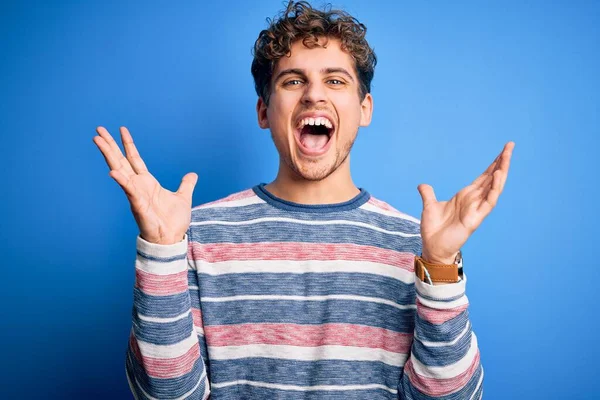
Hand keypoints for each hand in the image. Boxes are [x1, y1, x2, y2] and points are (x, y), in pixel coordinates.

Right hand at [93, 126, 197, 244]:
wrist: (172, 239)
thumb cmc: (173, 221)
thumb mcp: (183, 197)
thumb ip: (186, 185)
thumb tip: (192, 175)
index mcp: (148, 182)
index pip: (135, 159)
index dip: (128, 144)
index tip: (121, 129)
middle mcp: (138, 186)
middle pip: (121, 160)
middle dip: (110, 145)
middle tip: (98, 129)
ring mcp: (136, 194)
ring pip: (120, 171)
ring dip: (109, 156)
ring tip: (98, 141)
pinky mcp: (138, 205)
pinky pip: (129, 191)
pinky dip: (122, 181)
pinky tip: (113, 171)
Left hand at [417, 142, 514, 263]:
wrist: (432, 247)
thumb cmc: (434, 230)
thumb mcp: (429, 206)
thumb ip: (428, 194)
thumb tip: (422, 185)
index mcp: (465, 196)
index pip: (483, 176)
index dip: (493, 164)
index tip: (503, 150)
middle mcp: (474, 200)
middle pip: (492, 178)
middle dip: (501, 162)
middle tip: (510, 146)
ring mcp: (476, 209)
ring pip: (493, 187)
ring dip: (501, 172)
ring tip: (506, 157)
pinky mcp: (475, 218)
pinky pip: (488, 202)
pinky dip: (493, 189)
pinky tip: (498, 176)